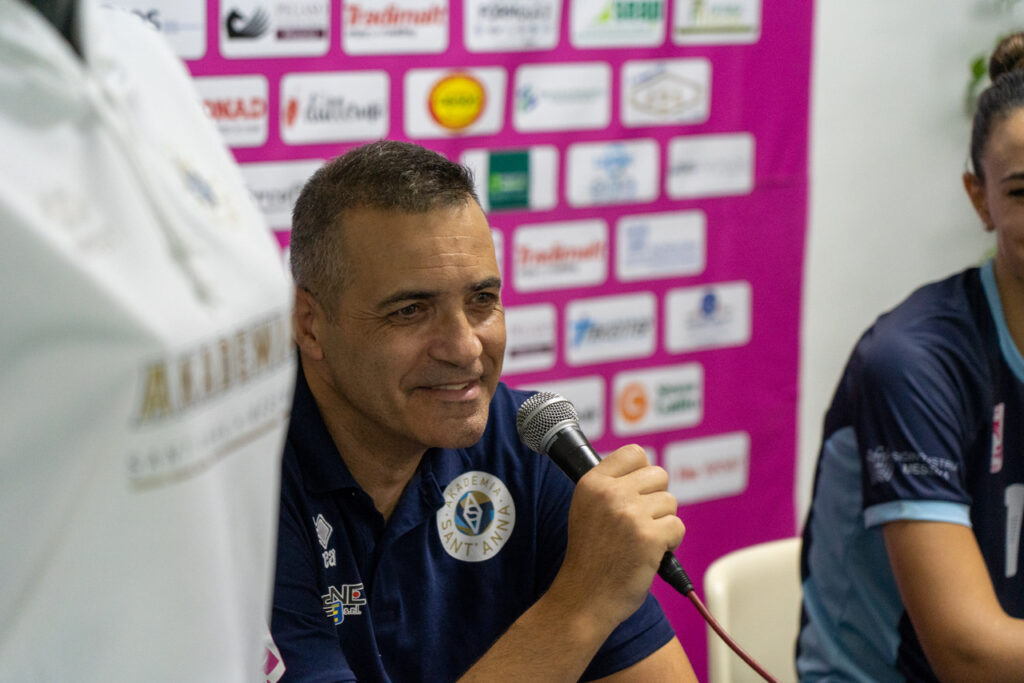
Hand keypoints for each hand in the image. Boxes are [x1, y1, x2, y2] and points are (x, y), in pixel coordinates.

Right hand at [554, 444, 684, 628]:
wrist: (585, 597)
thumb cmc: (590, 555)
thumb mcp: (586, 508)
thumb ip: (611, 486)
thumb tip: (646, 469)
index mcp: (592, 482)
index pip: (634, 453)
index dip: (642, 472)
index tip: (637, 491)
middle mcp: (610, 493)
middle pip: (659, 475)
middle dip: (656, 499)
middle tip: (639, 522)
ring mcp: (630, 514)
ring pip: (670, 502)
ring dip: (662, 522)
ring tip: (640, 541)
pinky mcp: (649, 537)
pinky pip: (677, 526)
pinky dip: (670, 542)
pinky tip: (650, 553)